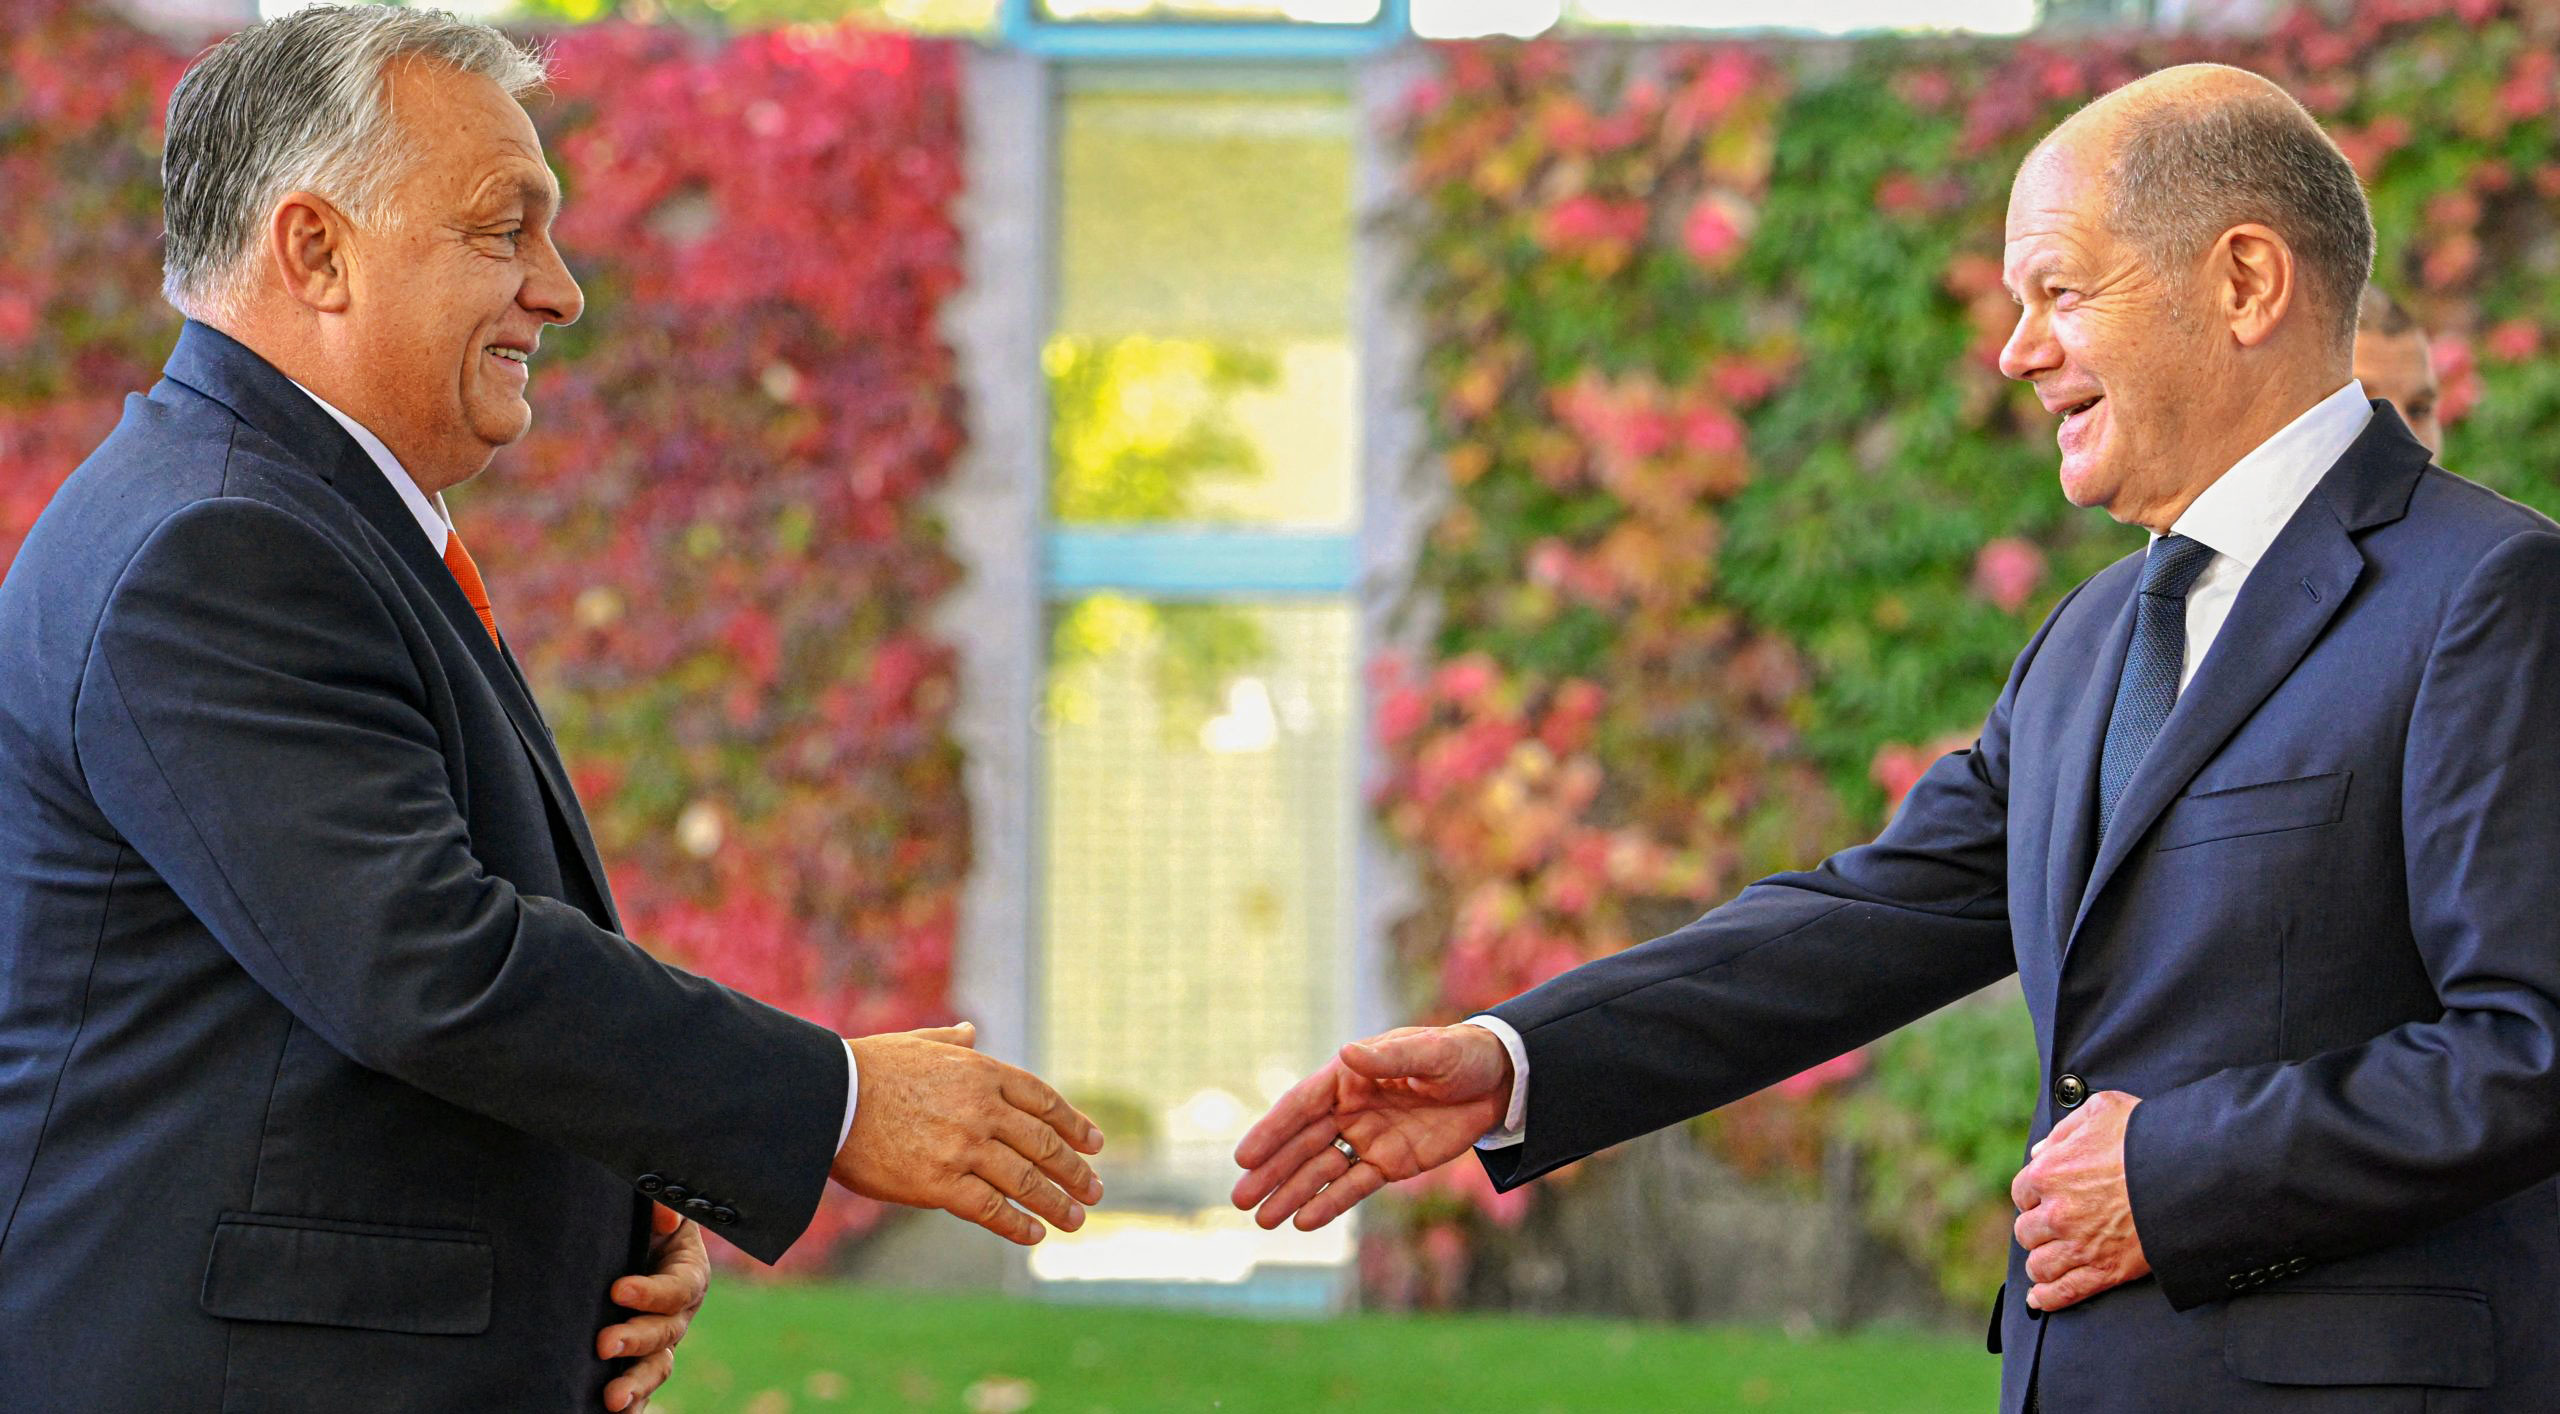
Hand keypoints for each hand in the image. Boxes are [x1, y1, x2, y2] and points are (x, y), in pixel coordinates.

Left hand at [596, 1202, 706, 1412]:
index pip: (678, 1288)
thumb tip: (665, 1218)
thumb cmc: (641, 1222)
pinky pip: (642, 1387)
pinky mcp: (639, 1360)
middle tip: (603, 1344)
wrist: (625, 1242)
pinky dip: (633, 1403)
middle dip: (636, 1340)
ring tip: (612, 1399)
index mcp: (688, 1273)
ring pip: (657, 1367)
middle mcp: (679, 1312)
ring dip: (636, 1384)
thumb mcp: (652, 1205)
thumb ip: (660, 1205)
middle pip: (667, 1333)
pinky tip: (612, 1412)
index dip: (652, 1292)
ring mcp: (661, 1341)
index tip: (618, 1290)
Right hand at [834, 1022, 1104, 1245]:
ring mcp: (964, 1146)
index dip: (1073, 1126)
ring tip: (1075, 1220)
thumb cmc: (866, 1068)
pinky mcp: (939, 1182)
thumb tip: (970, 1030)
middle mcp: (982, 1108)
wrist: (825, 1097)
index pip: (1043, 1101)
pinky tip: (1033, 1234)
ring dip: (1056, 1203)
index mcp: (981, 1072)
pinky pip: (990, 1208)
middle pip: (1043, 1144)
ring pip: (1025, 1180)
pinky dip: (1016, 1224)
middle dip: (1074, 1171)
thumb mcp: (916, 1043)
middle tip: (1094, 1191)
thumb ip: (950, 1042)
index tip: (1094, 1144)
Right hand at [1231, 1024, 1514, 1231]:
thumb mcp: (1429, 1053)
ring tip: (1263, 1220)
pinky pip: (1354, 1187)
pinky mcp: (1389, 1164)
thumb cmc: (1458, 1056)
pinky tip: (1305, 1221)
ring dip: (1292, 1193)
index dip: (1272, 1131)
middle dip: (1271, 1171)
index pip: (1302, 1106)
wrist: (1497, 1082)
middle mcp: (1349, 1109)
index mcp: (1349, 1076)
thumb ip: (1389, 1059)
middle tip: (1240, 1199)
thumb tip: (1347, 1055)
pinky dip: (1330, 1204)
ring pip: (1321, 1171)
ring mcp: (1366, 1138)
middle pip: (1302, 1144)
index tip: (1244, 1157)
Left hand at [2011, 1089, 2149, 1312]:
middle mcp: (2057, 1212)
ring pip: (2039, 1264)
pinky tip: (2039, 1298)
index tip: (2044, 1199)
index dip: (2034, 1196)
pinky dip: (2047, 1298)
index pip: (2022, 1192)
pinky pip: (2064, 1291)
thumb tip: (2041, 1151)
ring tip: (2048, 1260)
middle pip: (2027, 1231)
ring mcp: (2080, 1245)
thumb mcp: (2102, 1110)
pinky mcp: (2105, 1271)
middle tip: (2052, 1227)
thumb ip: (2066, 1130)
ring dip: (2041, 1262)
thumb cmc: (2148, 1137)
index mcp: (2050, 1173)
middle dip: (2037, 1228)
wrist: (2192, 1174)